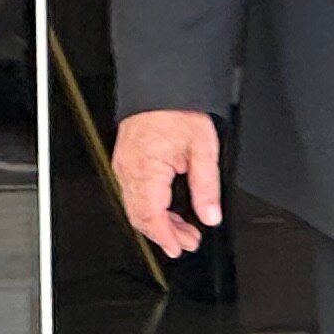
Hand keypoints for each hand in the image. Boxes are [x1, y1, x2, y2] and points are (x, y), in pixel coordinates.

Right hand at [110, 108, 221, 256]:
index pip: (151, 217)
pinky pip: (132, 194)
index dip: (166, 238)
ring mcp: (124, 166)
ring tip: (183, 229)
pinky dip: (150, 207)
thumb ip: (207, 186)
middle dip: (164, 235)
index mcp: (146, 169)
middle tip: (188, 241)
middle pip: (141, 217)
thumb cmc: (178, 109)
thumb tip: (210, 215)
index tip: (180, 248)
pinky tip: (167, 210)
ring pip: (135, 208)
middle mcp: (129, 170)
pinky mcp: (124, 161)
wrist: (161, 85)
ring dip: (158, 223)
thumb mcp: (203, 148)